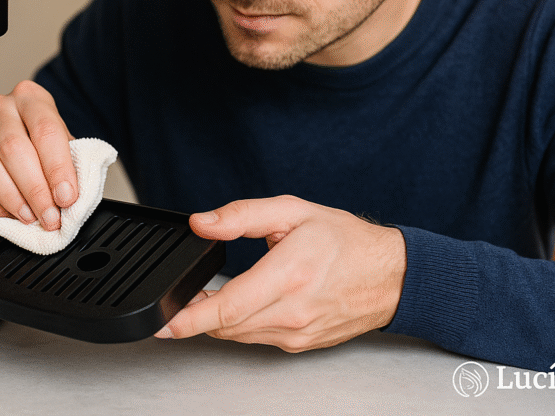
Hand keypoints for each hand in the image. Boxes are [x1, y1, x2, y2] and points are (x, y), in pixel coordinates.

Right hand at [0, 80, 76, 230]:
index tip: (66, 197)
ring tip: (28, 216)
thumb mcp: (61, 141)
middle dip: (34, 189)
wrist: (9, 138)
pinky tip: (5, 212)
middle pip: (13, 147)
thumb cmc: (39, 140)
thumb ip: (68, 164)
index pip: (45, 130)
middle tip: (49, 215)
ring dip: (10, 197)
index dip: (58, 168)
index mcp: (29, 97)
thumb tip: (70, 197)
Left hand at [155, 196, 405, 350]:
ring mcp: (296, 333)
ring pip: (238, 335)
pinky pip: (256, 338)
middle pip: (225, 325)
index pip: (227, 307)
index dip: (188, 317)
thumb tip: (202, 223)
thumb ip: (242, 215)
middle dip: (195, 316)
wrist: (391, 276)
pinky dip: (240, 325)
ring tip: (206, 298)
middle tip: (178, 299)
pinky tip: (240, 305)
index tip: (163, 321)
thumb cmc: (346, 241)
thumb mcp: (292, 211)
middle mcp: (292, 311)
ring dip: (217, 320)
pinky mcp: (299, 344)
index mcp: (289, 275)